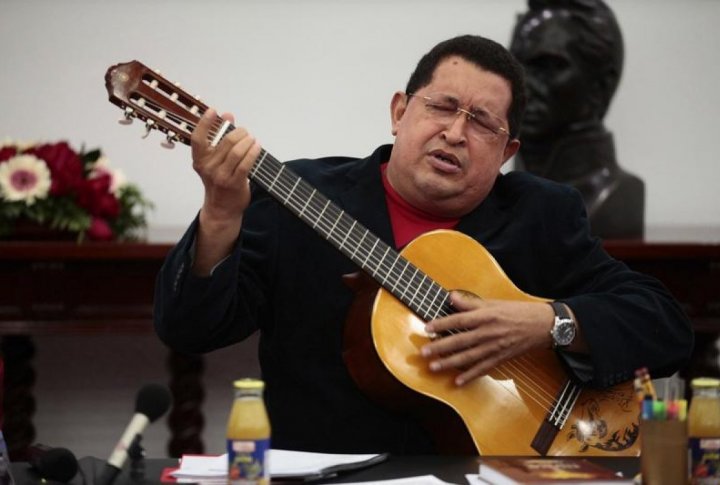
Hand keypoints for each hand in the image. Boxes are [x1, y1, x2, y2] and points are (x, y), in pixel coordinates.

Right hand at [190, 108, 261, 274]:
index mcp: (199, 160)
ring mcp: (220, 176)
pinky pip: (245, 163)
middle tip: (245, 131)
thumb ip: (219, 138)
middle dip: (239, 132)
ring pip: (236, 151)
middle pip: (225, 141)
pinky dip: (252, 152)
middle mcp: (207, 168)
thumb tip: (227, 116)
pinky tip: (257, 146)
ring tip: (252, 138)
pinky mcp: (234, 183)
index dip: (204, 122)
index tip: (214, 111)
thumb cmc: (219, 181)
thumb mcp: (215, 161)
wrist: (221, 209)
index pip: (198, 138)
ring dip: (247, 141)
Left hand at [420, 291, 554, 385]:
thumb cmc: (517, 311)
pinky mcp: (500, 358)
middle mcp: (488, 332)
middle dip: (440, 348)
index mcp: (486, 316)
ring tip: (433, 367)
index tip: (427, 328)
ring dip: (449, 363)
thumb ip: (470, 302)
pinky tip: (458, 381)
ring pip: (468, 357)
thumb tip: (450, 297)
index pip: (459, 320)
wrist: (542, 325)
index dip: (442, 324)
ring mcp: (494, 347)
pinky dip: (470, 376)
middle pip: (460, 341)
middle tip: (424, 353)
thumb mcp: (493, 303)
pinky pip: (483, 368)